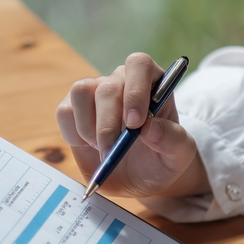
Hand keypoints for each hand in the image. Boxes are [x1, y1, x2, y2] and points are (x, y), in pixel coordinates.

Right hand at [55, 52, 207, 197]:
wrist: (139, 179)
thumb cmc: (161, 160)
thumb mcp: (179, 156)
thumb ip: (173, 140)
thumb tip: (150, 128)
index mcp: (153, 82)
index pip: (139, 64)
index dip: (135, 90)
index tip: (135, 123)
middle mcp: (122, 81)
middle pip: (107, 86)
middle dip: (108, 124)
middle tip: (113, 152)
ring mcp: (95, 92)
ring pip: (81, 92)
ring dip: (89, 127)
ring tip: (104, 150)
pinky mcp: (73, 109)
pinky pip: (65, 111)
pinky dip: (74, 133)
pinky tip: (90, 147)